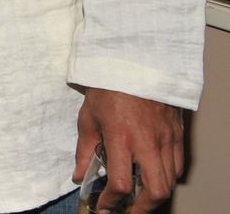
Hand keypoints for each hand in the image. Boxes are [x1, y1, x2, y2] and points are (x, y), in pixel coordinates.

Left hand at [74, 88, 183, 212]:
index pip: (121, 183)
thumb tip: (79, 175)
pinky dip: (168, 176)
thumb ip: (84, 149)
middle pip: (155, 191)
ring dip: (155, 193)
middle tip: (130, 210)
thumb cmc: (107, 85)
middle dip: (143, 208)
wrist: (132, 59)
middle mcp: (146, 140)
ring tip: (141, 194)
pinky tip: (154, 173)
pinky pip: (178, 164)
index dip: (112, 200)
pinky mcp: (176, 131)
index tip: (105, 205)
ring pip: (170, 180)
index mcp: (121, 136)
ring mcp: (165, 136)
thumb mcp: (88, 116)